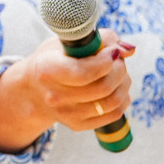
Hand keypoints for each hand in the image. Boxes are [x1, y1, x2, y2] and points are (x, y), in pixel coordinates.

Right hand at [0, 32, 137, 151]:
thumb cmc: (55, 58)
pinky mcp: (77, 125)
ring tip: (120, 72)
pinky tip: (117, 87)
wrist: (35, 89)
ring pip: (112, 102)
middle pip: (103, 87)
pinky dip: (123, 99)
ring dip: (124, 84)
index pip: (84, 73)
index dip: (106, 61)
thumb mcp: (68, 41)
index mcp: (47, 71)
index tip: (113, 51)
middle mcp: (54, 97)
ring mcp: (66, 114)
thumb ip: (100, 38)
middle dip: (120, 69)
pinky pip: (113, 114)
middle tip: (118, 59)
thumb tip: (128, 49)